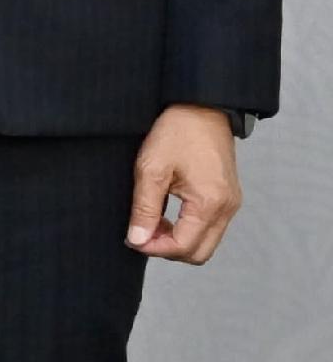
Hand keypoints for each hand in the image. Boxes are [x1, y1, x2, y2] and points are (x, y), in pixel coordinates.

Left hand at [128, 104, 241, 264]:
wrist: (202, 108)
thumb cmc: (177, 133)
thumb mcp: (151, 169)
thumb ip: (144, 208)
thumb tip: (137, 240)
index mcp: (210, 203)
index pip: (183, 247)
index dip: (154, 248)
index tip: (132, 237)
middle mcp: (227, 208)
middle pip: (199, 253)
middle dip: (167, 250)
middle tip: (141, 232)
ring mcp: (230, 204)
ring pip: (206, 244)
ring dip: (177, 241)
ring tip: (151, 221)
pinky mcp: (227, 198)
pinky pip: (210, 228)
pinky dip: (187, 230)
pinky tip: (166, 215)